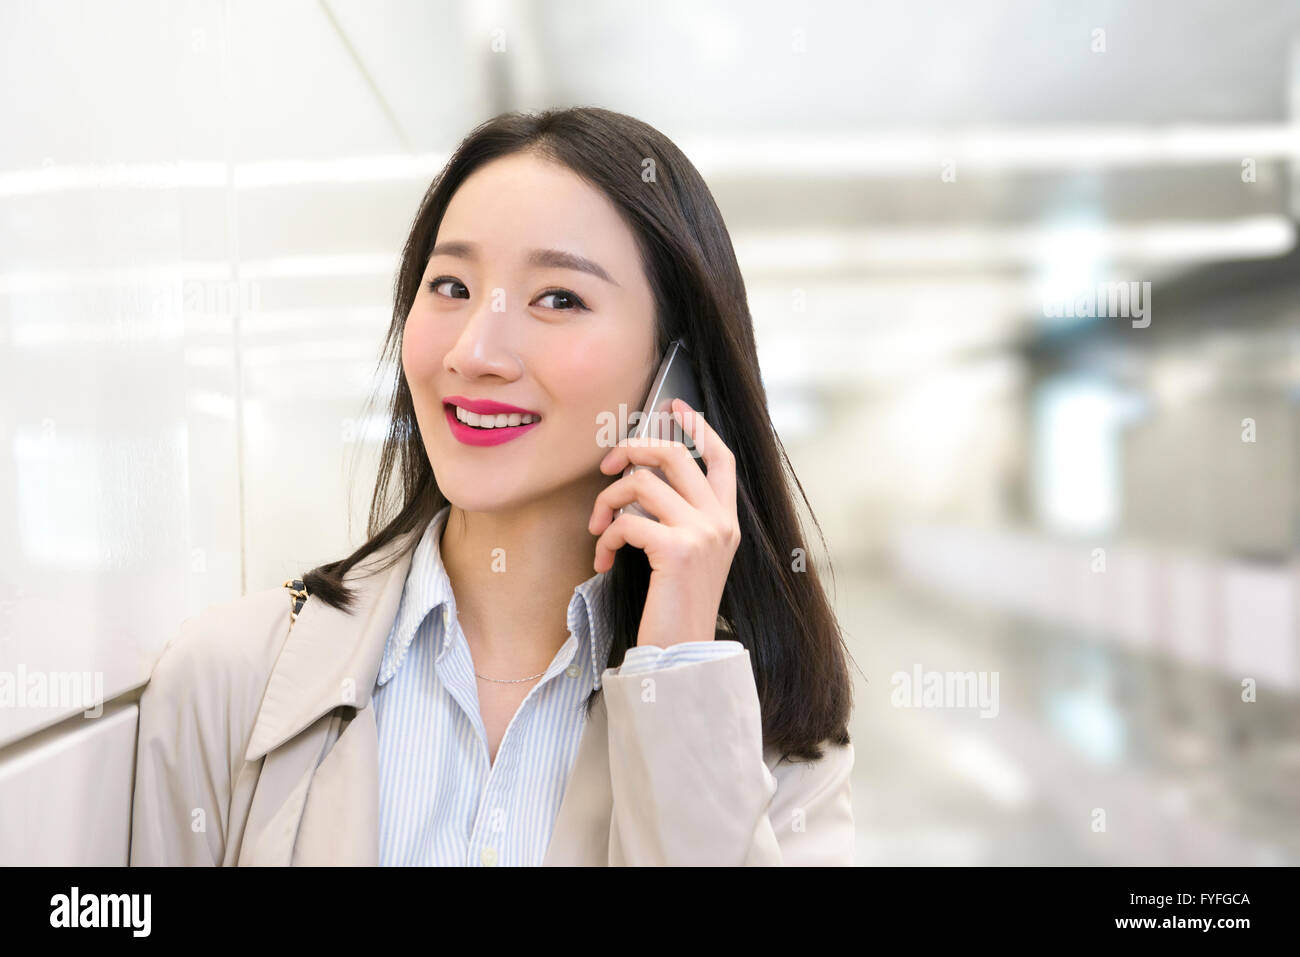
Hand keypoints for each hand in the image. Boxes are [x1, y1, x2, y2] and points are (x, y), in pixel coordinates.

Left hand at [587, 398, 740, 648]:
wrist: (682, 656)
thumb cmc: (675, 609)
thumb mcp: (687, 558)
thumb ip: (679, 519)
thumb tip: (641, 479)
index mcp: (727, 522)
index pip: (722, 458)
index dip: (699, 427)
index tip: (674, 405)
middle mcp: (722, 522)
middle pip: (675, 455)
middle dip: (632, 450)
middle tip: (606, 467)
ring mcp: (704, 534)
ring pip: (642, 483)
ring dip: (607, 502)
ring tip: (598, 530)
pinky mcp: (679, 550)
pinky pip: (628, 522)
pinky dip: (605, 538)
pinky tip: (603, 560)